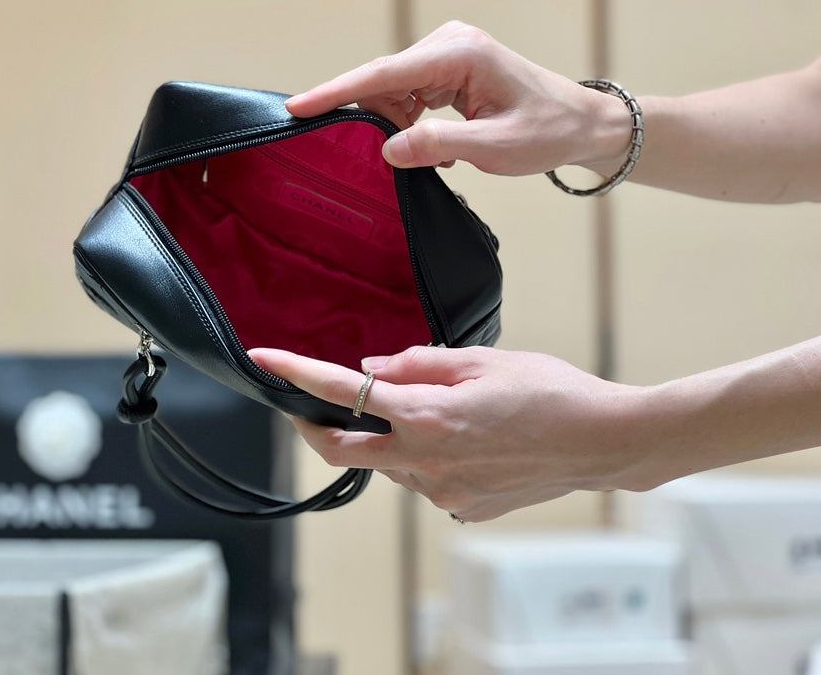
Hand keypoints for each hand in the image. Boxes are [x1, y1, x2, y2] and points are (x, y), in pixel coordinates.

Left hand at [248, 345, 656, 521]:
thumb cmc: (551, 392)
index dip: (296, 373)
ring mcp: (442, 491)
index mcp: (425, 416)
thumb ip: (418, 364)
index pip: (342, 392)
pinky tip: (462, 441)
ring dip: (383, 439)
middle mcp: (424, 461)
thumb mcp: (481, 360)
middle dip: (311, 426)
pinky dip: (423, 458)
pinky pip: (423, 481)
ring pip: (386, 464)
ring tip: (428, 412)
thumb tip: (373, 368)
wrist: (602, 442)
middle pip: (340, 450)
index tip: (264, 359)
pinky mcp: (462, 507)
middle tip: (306, 405)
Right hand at [286, 20, 630, 175]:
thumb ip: (438, 146)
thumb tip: (387, 149)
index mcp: (460, 54)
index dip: (336, 92)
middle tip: (384, 158)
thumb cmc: (547, 132)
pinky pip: (409, 94)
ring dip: (398, 126)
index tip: (297, 106)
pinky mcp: (449, 68)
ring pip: (393, 91)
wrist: (583, 124)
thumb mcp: (495, 148)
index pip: (383, 72)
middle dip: (371, 119)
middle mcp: (449, 43)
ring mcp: (448, 53)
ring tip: (435, 156)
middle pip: (383, 81)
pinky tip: (438, 148)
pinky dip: (412, 123)